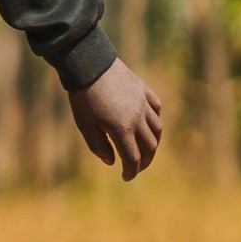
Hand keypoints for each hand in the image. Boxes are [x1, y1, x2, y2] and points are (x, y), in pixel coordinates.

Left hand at [68, 58, 162, 180]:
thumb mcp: (84, 124)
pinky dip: (155, 119)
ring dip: (153, 143)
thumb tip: (112, 161)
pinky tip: (149, 123)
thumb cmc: (83, 96)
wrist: (89, 64)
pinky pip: (156, 108)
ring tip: (146, 149)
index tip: (126, 177)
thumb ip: (98, 145)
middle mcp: (138, 118)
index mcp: (122, 129)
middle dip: (144, 161)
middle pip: (149, 146)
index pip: (133, 158)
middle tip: (137, 167)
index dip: (131, 171)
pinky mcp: (143, 90)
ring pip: (157, 129)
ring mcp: (143, 103)